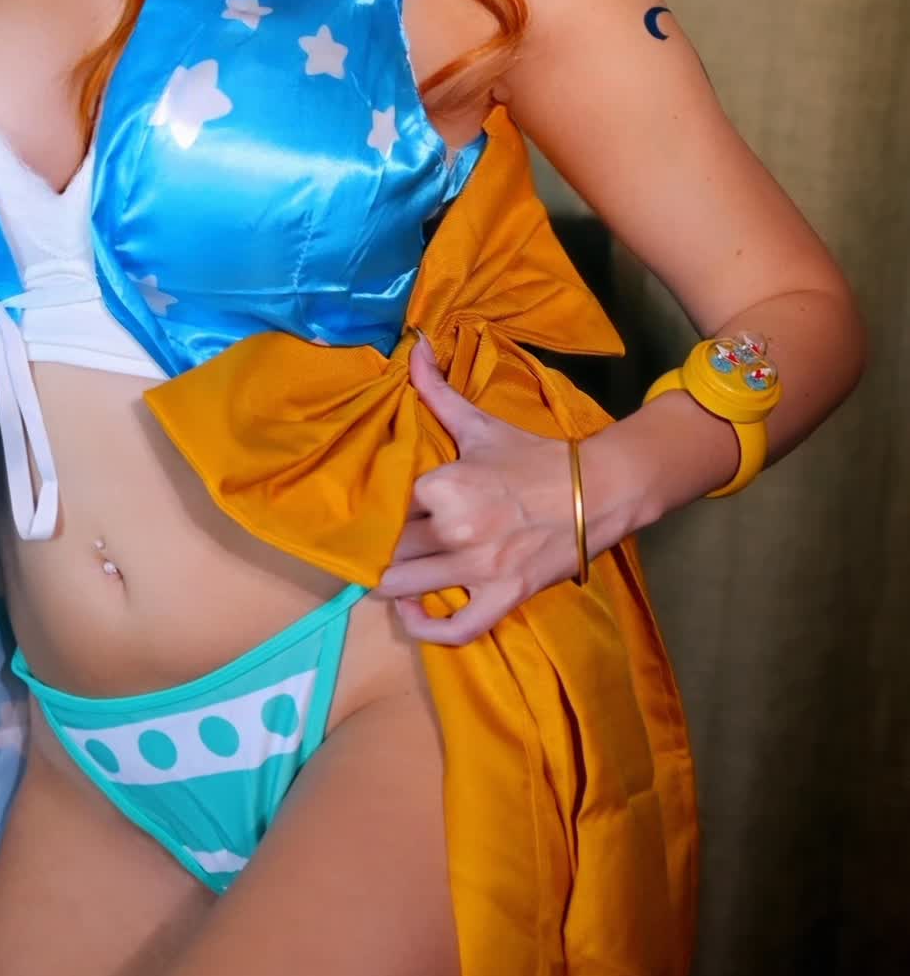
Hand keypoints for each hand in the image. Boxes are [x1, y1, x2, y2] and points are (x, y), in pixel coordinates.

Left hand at [371, 331, 582, 645]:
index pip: (387, 504)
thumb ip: (437, 390)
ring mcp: (479, 568)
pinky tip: (413, 615)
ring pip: (405, 587)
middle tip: (378, 544)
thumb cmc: (534, 457)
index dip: (379, 509)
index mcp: (444, 484)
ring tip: (390, 574)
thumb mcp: (479, 424)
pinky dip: (426, 629)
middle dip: (380, 547)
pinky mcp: (503, 597)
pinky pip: (454, 628)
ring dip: (391, 584)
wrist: (598, 490)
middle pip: (389, 548)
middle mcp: (455, 528)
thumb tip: (414, 345)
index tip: (376, 509)